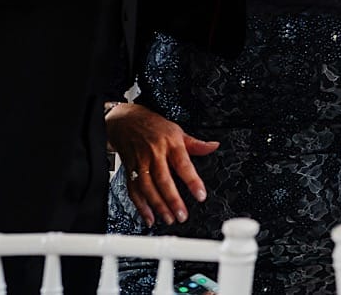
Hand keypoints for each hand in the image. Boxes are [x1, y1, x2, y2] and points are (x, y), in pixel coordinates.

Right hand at [106, 102, 218, 225]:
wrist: (126, 122)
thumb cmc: (155, 127)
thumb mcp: (178, 131)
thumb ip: (196, 144)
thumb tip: (214, 146)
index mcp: (170, 144)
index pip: (183, 164)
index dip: (193, 181)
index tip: (200, 195)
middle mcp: (154, 154)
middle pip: (163, 179)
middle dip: (173, 200)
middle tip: (182, 215)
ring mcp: (140, 163)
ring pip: (148, 188)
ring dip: (158, 206)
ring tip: (169, 218)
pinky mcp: (129, 171)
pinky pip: (134, 191)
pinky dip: (141, 206)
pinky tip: (149, 217)